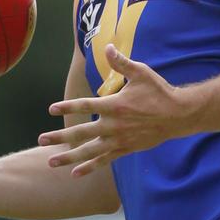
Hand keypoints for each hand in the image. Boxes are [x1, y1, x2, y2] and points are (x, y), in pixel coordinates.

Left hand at [38, 44, 196, 176]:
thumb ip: (122, 63)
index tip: (51, 109)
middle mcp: (114, 125)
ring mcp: (119, 139)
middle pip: (81, 132)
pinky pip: (104, 160)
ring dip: (69, 156)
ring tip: (51, 161)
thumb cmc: (159, 92)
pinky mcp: (126, 149)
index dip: (67, 106)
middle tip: (41, 139)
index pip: (85, 105)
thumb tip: (107, 47)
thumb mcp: (141, 73)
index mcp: (115, 105)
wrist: (178, 115)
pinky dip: (90, 166)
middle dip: (59, 136)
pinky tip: (75, 173)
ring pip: (89, 151)